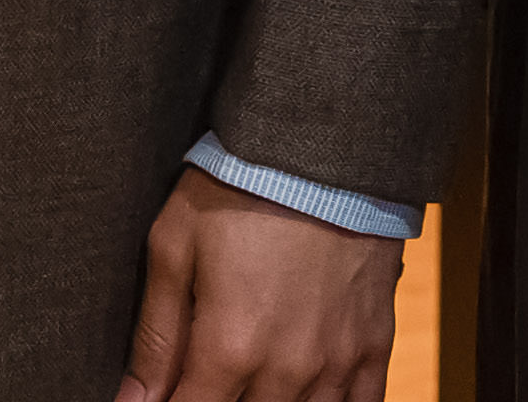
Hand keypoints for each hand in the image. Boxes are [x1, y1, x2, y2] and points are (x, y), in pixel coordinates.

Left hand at [115, 171, 400, 401]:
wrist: (321, 150)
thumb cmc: (237, 191)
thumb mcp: (174, 249)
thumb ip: (154, 338)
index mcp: (229, 348)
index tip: (164, 396)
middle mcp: (286, 370)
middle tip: (208, 375)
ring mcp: (336, 363)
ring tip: (249, 379)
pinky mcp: (373, 346)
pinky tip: (306, 395)